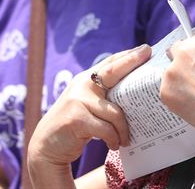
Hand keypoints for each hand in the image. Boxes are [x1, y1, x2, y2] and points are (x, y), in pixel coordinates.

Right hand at [27, 45, 151, 171]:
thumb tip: (135, 93)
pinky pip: (106, 129)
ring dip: (124, 128)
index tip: (146, 49)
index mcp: (86, 80)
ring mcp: (78, 100)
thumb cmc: (74, 125)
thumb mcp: (87, 105)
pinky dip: (113, 138)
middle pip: (112, 71)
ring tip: (126, 139)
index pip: (110, 62)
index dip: (128, 55)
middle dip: (132, 61)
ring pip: (115, 111)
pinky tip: (114, 145)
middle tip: (148, 54)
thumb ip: (103, 96)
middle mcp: (82, 85)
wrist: (47, 146)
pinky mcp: (76, 118)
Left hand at [160, 31, 194, 154]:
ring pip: (170, 72)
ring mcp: (171, 70)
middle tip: (191, 77)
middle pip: (175, 50)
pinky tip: (191, 103)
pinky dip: (175, 96)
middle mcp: (183, 51)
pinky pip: (167, 90)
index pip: (192, 38)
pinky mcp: (164, 89)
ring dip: (178, 80)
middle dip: (181, 60)